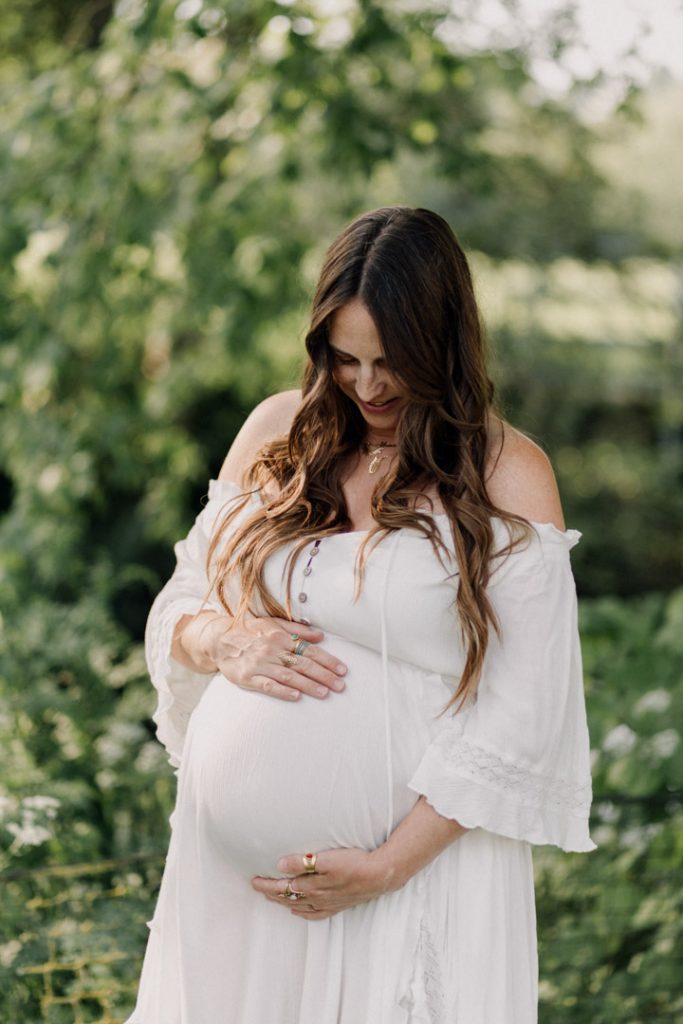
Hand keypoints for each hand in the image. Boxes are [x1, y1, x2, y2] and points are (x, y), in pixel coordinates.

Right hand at [184, 612, 347, 701]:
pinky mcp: (248, 677)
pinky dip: (282, 691)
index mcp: (280, 637)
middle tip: (340, 686)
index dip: (327, 660)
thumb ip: (297, 630)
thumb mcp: (273, 623)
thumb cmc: (249, 631)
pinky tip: (296, 696)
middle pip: (302, 664)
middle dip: (324, 675)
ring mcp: (260, 664)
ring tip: (325, 693)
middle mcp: (272, 650)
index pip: (309, 650)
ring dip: (309, 685)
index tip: (342, 670)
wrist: (219, 639)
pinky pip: (268, 685)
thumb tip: (320, 636)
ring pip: (289, 676)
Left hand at [250, 847, 394, 920]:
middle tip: (256, 886)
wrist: (379, 875)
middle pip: (287, 897)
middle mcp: (316, 898)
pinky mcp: (337, 905)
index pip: (282, 887)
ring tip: (271, 897)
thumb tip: (280, 866)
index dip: (267, 884)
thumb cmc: (354, 863)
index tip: (253, 880)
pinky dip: (302, 912)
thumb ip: (302, 863)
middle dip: (270, 892)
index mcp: (311, 886)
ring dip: (283, 901)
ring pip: (298, 905)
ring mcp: (327, 903)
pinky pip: (314, 914)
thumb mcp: (327, 859)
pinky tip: (298, 911)